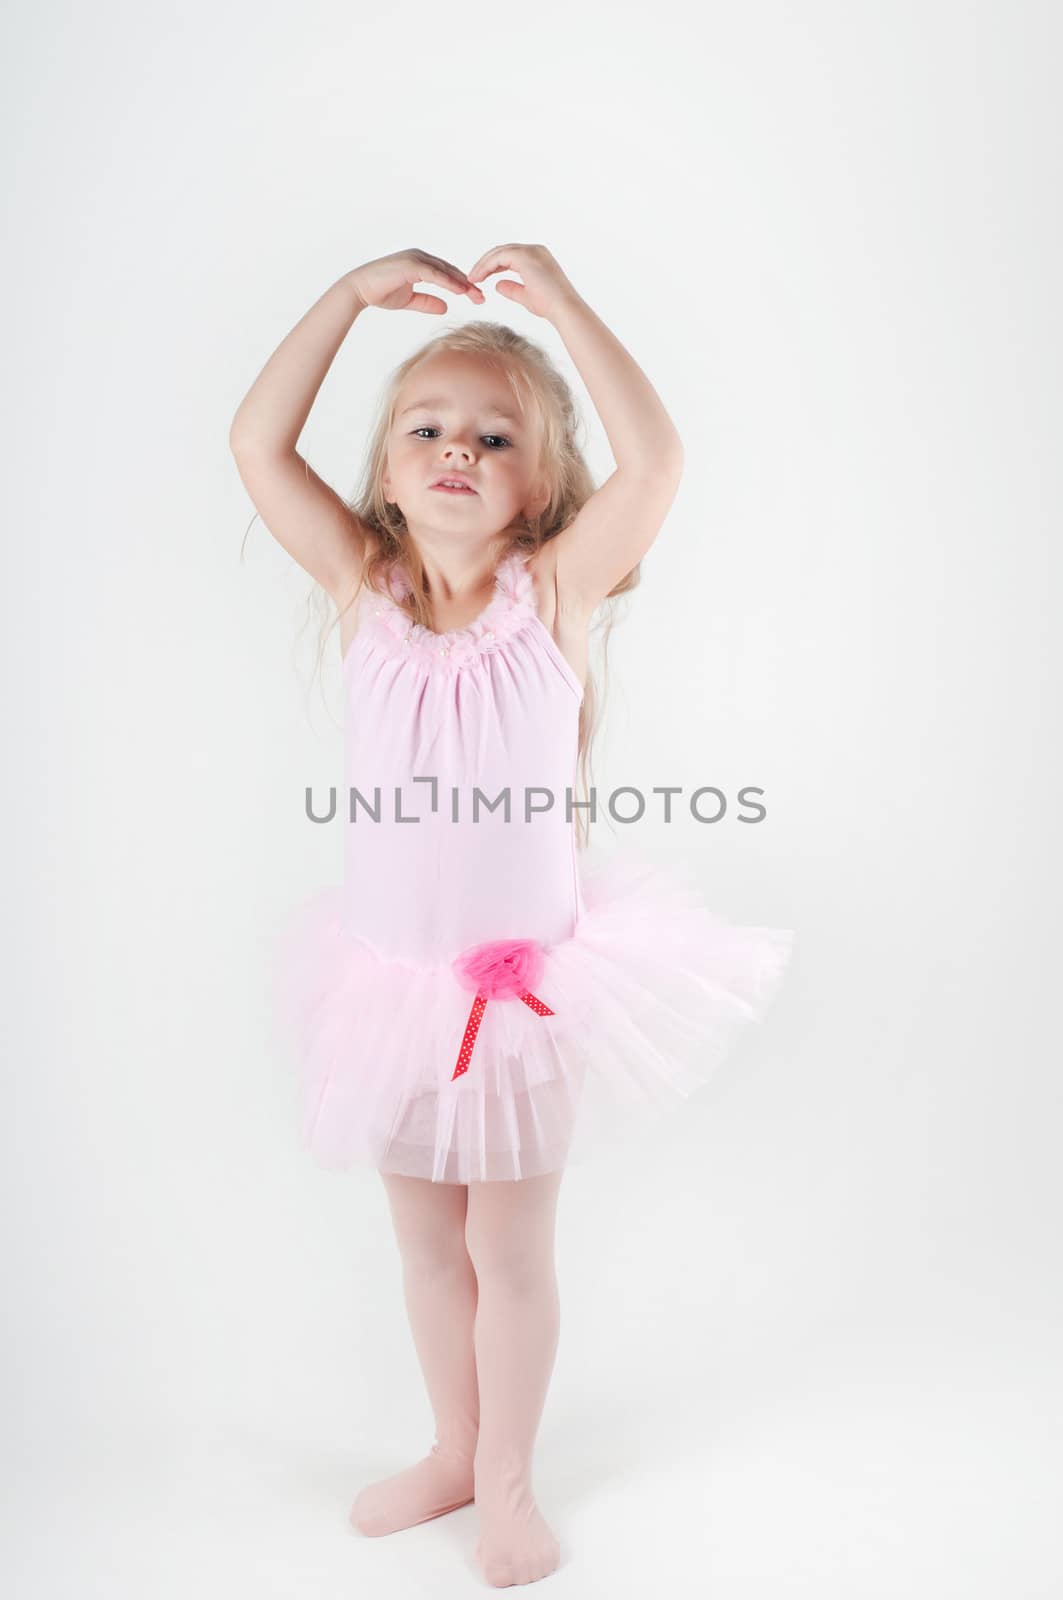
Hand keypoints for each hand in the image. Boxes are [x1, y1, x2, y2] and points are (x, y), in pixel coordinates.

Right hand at [349, 249, 485, 313]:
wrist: (360, 289)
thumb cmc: (381, 293)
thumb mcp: (410, 300)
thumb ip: (428, 302)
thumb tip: (446, 307)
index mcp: (421, 264)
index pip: (447, 274)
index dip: (462, 285)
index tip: (476, 297)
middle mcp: (420, 257)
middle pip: (450, 271)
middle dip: (467, 285)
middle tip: (482, 298)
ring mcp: (416, 258)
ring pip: (445, 271)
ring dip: (462, 284)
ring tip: (476, 296)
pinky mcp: (411, 264)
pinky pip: (435, 274)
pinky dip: (449, 282)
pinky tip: (461, 291)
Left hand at [465, 243, 580, 320]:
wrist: (563, 308)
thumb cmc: (550, 306)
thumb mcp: (526, 296)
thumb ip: (512, 289)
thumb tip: (497, 285)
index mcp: (537, 257)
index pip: (509, 256)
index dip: (492, 266)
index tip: (480, 278)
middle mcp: (535, 250)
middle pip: (502, 251)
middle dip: (485, 263)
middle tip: (472, 277)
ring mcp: (531, 251)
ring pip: (499, 252)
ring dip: (483, 264)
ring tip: (473, 278)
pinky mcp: (525, 256)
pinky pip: (499, 257)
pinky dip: (486, 266)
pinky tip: (478, 278)